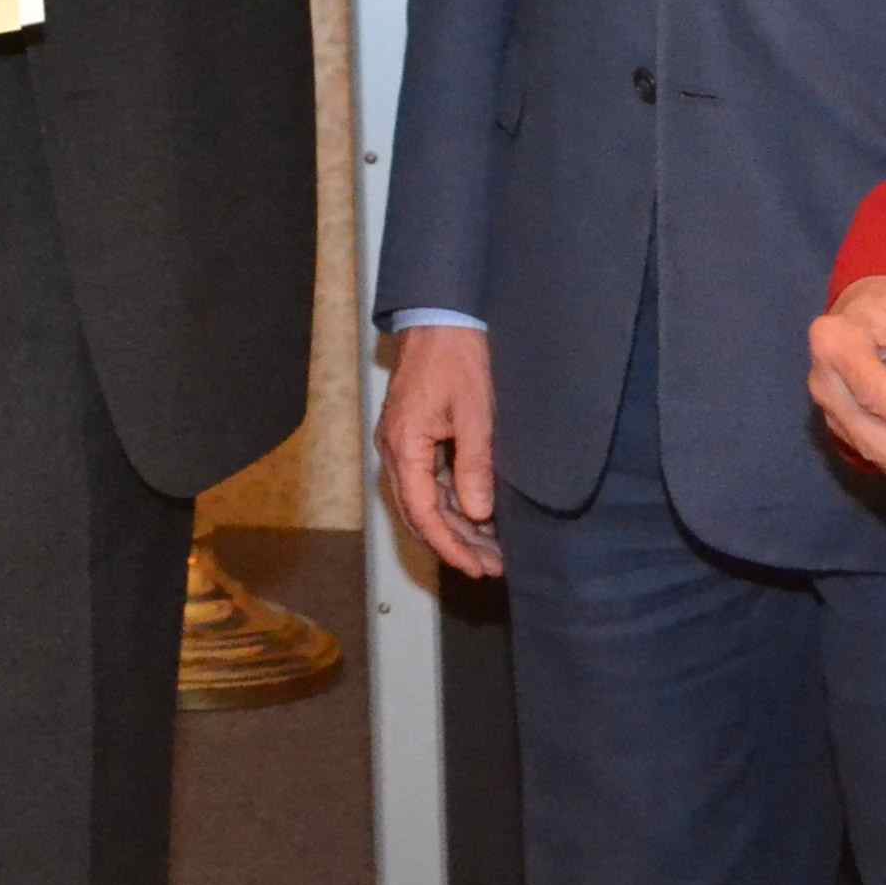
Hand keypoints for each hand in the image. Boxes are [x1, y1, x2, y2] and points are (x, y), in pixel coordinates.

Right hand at [375, 324, 504, 578]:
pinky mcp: (412, 438)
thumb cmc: (457, 358)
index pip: (422, 513)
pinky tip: (478, 517)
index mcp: (404, 446)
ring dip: (455, 527)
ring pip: (424, 501)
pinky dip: (451, 503)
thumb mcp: (475, 413)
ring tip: (489, 551)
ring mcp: (400, 445)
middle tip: (491, 567)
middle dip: (455, 545)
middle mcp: (394, 451)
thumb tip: (478, 514)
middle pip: (420, 514)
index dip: (449, 546)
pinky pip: (427, 482)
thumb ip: (474, 465)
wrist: (440, 317)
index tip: (476, 567)